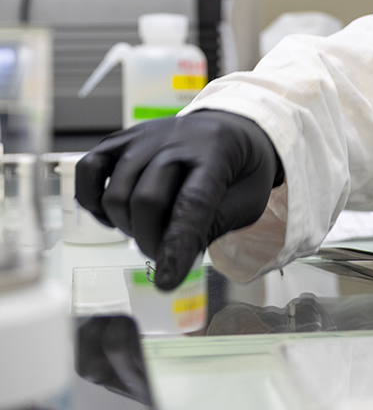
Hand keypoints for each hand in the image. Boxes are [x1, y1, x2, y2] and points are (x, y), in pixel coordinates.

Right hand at [75, 110, 282, 289]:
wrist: (233, 127)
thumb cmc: (241, 169)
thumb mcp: (247, 199)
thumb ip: (212, 226)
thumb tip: (174, 258)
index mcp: (218, 150)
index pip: (192, 202)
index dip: (177, 245)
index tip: (167, 281)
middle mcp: (177, 138)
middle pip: (147, 201)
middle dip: (152, 242)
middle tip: (165, 252)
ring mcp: (145, 136)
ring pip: (115, 194)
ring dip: (127, 226)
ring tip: (149, 228)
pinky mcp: (120, 139)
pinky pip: (88, 170)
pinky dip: (93, 201)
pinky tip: (116, 214)